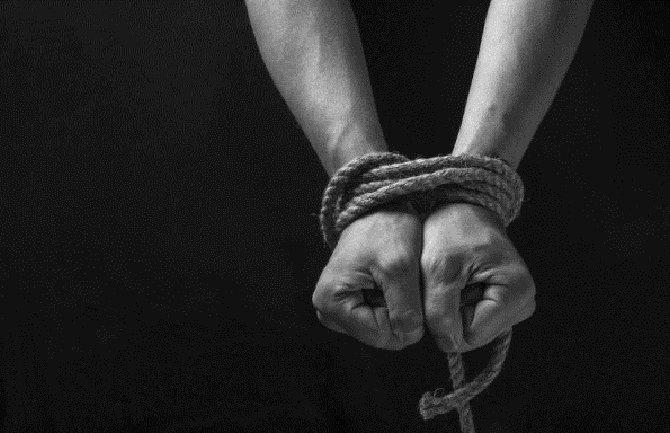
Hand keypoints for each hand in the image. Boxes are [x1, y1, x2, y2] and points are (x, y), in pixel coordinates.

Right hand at [313, 203, 424, 349]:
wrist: (381, 209)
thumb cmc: (386, 230)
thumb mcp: (400, 267)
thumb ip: (406, 309)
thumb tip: (409, 337)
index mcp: (331, 304)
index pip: (382, 336)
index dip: (407, 319)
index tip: (410, 286)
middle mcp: (329, 312)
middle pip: (383, 335)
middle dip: (403, 312)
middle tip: (405, 280)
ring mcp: (340, 311)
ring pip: (387, 329)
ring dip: (402, 307)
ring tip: (399, 278)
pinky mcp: (352, 305)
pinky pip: (384, 319)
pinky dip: (397, 303)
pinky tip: (396, 281)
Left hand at [421, 203, 535, 352]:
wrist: (462, 211)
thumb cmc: (452, 231)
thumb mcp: (438, 268)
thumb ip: (440, 312)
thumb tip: (448, 345)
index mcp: (517, 294)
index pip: (469, 336)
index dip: (444, 317)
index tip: (442, 284)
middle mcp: (523, 305)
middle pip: (470, 336)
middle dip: (448, 312)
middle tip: (445, 280)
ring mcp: (514, 307)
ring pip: (468, 330)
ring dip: (450, 307)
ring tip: (451, 278)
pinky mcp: (503, 305)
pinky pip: (470, 320)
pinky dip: (455, 304)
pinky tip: (456, 283)